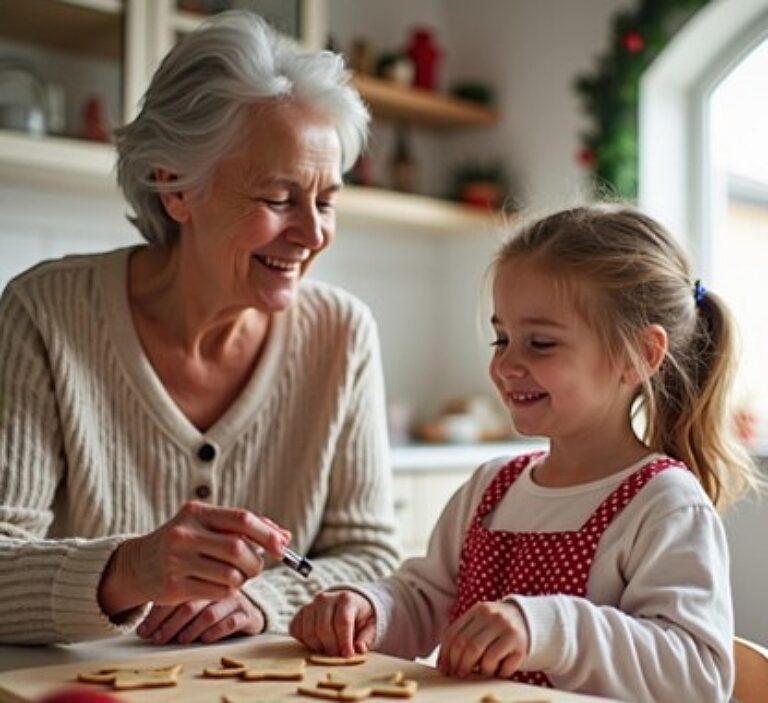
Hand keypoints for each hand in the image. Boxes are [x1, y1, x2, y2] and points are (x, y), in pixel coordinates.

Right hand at [98, 501, 288, 615]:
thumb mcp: (209, 525)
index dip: (267, 534)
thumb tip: (285, 537)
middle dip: (255, 562)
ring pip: (231, 575)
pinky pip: (218, 592)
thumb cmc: (186, 541)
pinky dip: (227, 591)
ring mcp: (176, 560)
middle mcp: (184, 533)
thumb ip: (246, 527)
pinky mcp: (173, 586)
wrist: (139, 564)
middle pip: (239, 549)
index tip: (282, 547)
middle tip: (255, 567)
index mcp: (197, 512)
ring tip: (234, 576)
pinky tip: (218, 585)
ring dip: (242, 580)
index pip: (242, 519)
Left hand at [136, 591, 264, 644]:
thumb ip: (170, 610)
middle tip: (158, 639)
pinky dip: (215, 632)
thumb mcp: (191, 603)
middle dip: (171, 625)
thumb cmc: (212, 607)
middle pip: (191, 604)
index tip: (143, 632)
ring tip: (181, 640)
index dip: (157, 614)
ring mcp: (234, 599)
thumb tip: (142, 632)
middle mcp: (218, 586)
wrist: (246, 611)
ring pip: (209, 614)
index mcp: (201, 579)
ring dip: (191, 630)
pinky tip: (205, 639)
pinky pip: (231, 622)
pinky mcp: (247, 614)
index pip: (175, 594)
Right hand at [289, 590, 375, 656]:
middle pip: (323, 628)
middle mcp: (325, 598)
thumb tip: (359, 649)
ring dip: (318, 647)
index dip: (344, 641)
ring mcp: (310, 605)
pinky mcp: (300, 613)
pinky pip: (295, 630)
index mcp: (346, 599)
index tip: (348, 656)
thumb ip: (366, 638)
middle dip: (331, 648)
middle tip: (338, 656)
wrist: (347, 606)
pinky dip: (304, 642)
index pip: (342, 621)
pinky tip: (317, 643)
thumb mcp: (370, 627)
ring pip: (308, 631)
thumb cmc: (361, 619)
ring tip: (329, 650)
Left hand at [437, 601, 528, 677]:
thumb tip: (445, 663)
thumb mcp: (479, 623)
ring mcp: (505, 628)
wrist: (525, 619)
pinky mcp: (518, 642)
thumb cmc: (495, 626)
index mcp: (477, 610)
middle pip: (465, 644)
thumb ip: (463, 635)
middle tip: (458, 674)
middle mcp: (491, 616)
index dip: (445, 654)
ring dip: (475, 669)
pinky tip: (494, 670)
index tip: (444, 668)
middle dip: (458, 664)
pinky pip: (497, 662)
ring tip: (476, 672)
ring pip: (481, 655)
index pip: (453, 633)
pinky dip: (492, 671)